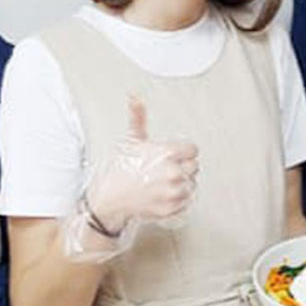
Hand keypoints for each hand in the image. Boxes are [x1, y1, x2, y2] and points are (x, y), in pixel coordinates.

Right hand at [84, 96, 198, 232]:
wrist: (111, 197)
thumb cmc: (121, 169)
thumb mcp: (131, 140)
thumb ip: (138, 117)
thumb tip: (135, 97)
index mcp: (167, 154)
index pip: (193, 150)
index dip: (183, 152)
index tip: (173, 155)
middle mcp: (173, 173)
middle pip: (194, 166)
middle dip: (182, 166)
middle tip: (165, 168)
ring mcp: (173, 192)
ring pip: (191, 184)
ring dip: (181, 183)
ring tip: (162, 182)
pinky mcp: (172, 208)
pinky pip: (186, 201)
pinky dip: (177, 199)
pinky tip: (162, 193)